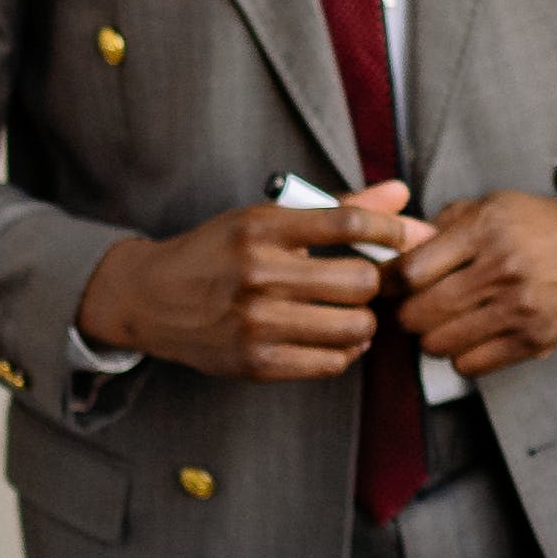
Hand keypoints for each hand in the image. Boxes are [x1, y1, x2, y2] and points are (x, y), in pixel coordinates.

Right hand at [76, 187, 424, 383]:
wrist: (152, 298)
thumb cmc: (220, 253)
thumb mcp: (267, 218)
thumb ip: (338, 208)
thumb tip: (402, 194)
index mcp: (263, 227)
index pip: (348, 221)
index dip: (391, 229)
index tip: (404, 237)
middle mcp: (259, 273)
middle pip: (361, 280)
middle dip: (374, 281)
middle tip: (366, 281)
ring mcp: (256, 321)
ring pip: (355, 326)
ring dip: (364, 320)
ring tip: (351, 312)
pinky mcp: (256, 363)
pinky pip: (332, 362)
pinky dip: (344, 351)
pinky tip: (332, 337)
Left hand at [395, 169, 556, 381]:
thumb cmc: (541, 224)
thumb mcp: (492, 206)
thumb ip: (443, 226)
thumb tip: (396, 251)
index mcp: (484, 230)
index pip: (411, 271)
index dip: (390, 283)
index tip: (389, 286)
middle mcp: (501, 269)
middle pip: (419, 313)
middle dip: (407, 314)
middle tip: (414, 308)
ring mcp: (520, 308)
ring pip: (439, 344)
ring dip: (432, 338)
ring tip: (443, 324)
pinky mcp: (535, 339)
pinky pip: (471, 364)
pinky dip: (460, 356)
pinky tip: (470, 338)